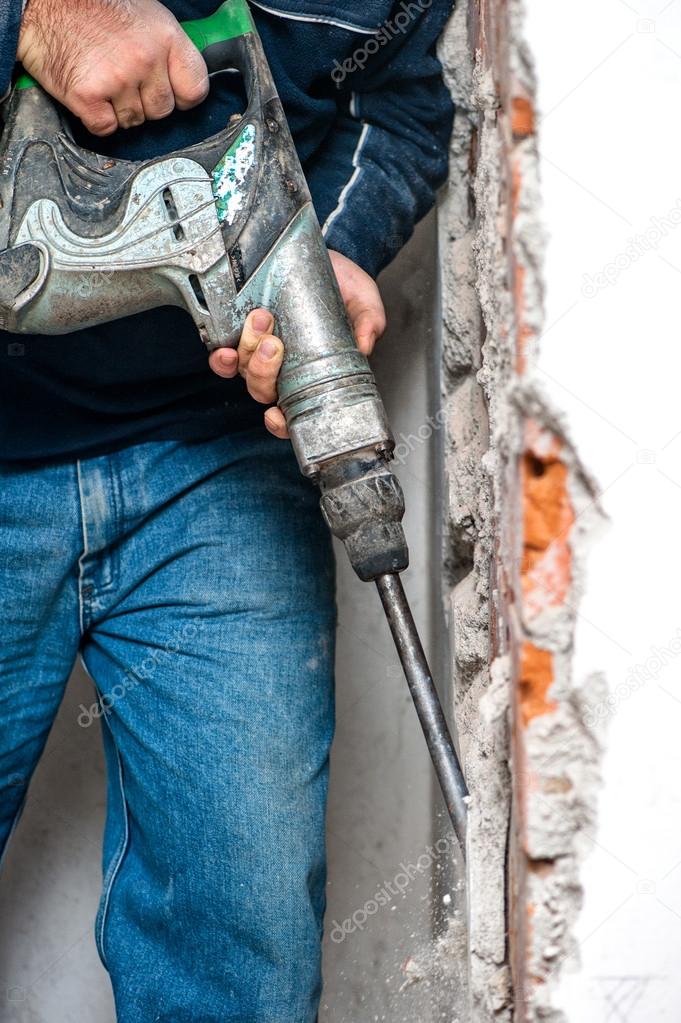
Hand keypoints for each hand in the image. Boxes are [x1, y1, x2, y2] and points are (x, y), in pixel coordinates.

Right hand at [18, 0, 208, 134]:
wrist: (42, 3)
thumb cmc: (93, 7)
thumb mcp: (145, 15)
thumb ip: (168, 49)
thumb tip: (184, 80)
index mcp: (165, 37)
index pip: (195, 89)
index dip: (183, 97)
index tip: (171, 94)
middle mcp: (144, 59)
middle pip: (162, 112)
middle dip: (145, 103)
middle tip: (124, 81)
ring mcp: (117, 79)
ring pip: (134, 122)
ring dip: (120, 110)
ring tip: (104, 81)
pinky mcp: (88, 96)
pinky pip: (106, 128)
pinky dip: (97, 118)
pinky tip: (90, 94)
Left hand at [209, 251, 385, 438]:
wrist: (321, 256)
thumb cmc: (343, 286)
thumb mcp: (364, 302)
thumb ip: (369, 323)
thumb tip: (365, 347)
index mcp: (312, 373)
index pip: (294, 412)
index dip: (281, 424)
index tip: (277, 416)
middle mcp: (282, 368)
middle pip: (263, 390)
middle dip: (264, 372)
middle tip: (275, 343)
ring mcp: (258, 351)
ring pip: (244, 370)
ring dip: (249, 352)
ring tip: (262, 320)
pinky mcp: (239, 331)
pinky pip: (224, 354)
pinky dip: (223, 356)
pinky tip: (227, 347)